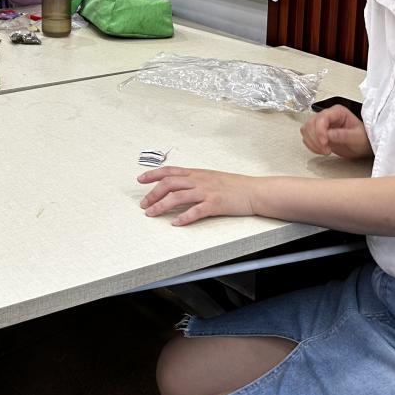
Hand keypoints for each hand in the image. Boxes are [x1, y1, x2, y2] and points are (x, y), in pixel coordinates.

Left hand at [137, 166, 256, 225]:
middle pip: (169, 183)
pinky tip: (175, 223)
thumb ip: (195, 180)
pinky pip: (196, 211)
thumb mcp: (211, 177)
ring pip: (178, 196)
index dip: (153, 174)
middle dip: (153, 194)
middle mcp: (199, 180)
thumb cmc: (234, 186)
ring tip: (152, 213)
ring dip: (162, 205)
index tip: (140, 179)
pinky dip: (184, 217)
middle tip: (143, 204)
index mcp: (197, 173)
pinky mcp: (215, 204)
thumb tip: (179, 184)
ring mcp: (207, 192)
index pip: (170, 171)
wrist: (254, 191)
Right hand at [301, 105, 372, 159]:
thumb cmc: (363, 139)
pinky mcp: (317, 133)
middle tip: (326, 150)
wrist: (362, 146)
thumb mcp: (357, 137)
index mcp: (337, 112)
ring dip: (312, 142)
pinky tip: (321, 150)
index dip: (320, 130)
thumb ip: (344, 135)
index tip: (325, 143)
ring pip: (306, 130)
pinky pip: (306, 137)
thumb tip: (329, 134)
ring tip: (325, 150)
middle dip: (316, 138)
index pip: (322, 117)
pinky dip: (311, 145)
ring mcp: (321, 124)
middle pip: (311, 123)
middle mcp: (327, 115)